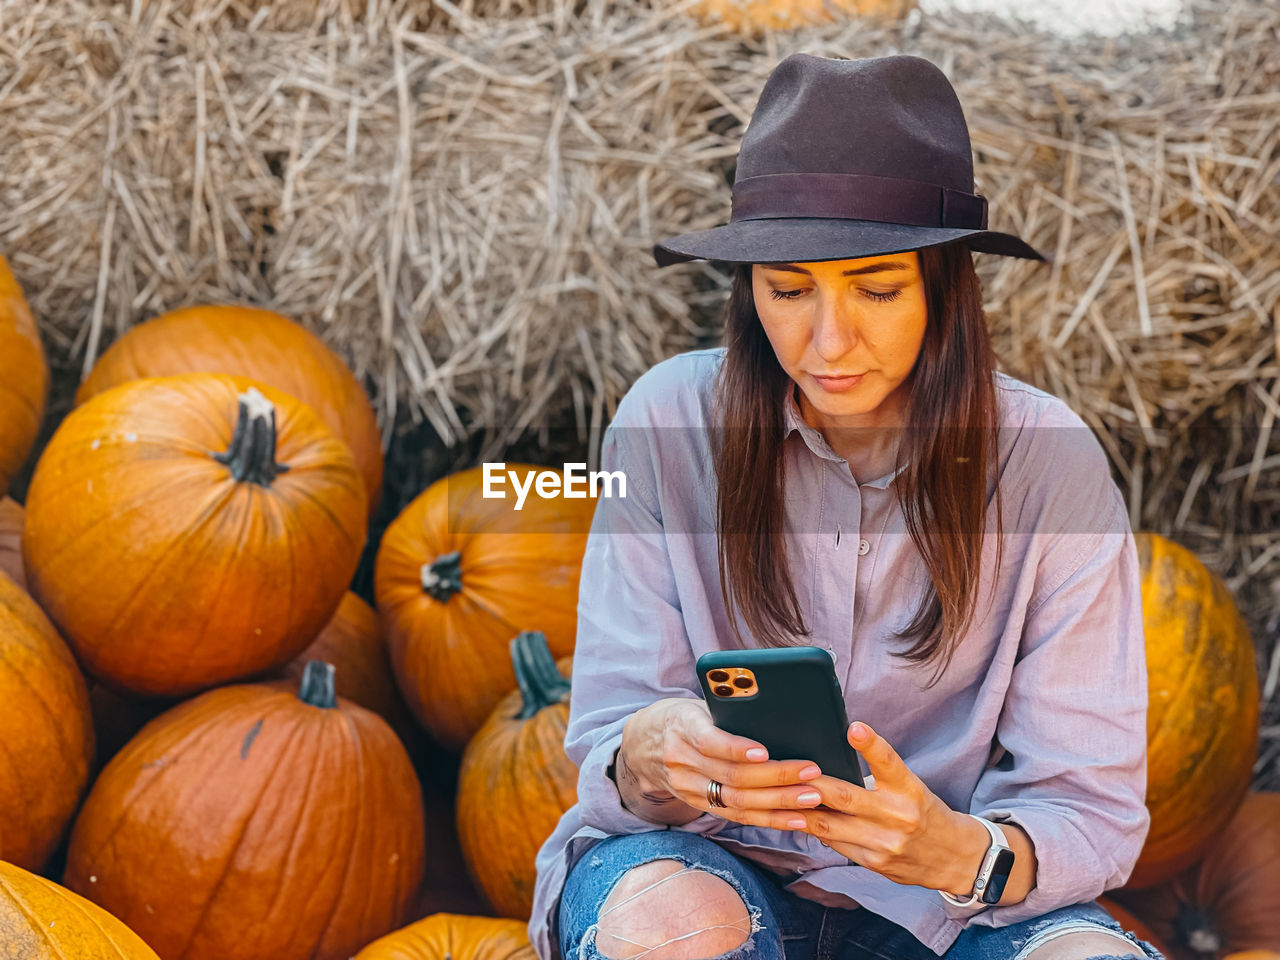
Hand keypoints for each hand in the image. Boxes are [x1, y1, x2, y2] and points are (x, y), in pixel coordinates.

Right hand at [618, 698, 827, 828]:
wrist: (643, 744)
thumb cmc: (685, 716)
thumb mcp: (697, 704)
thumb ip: (727, 711)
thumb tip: (779, 715)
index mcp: (681, 726)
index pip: (709, 740)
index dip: (736, 748)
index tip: (765, 750)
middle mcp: (681, 761)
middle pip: (731, 776)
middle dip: (776, 777)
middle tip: (812, 773)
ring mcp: (687, 788)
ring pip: (736, 802)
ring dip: (779, 803)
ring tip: (813, 798)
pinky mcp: (698, 805)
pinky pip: (736, 816)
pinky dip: (769, 820)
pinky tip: (796, 819)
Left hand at [788, 721, 990, 893]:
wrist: (954, 858)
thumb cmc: (924, 812)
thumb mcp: (911, 788)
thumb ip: (878, 777)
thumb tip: (832, 764)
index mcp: (909, 790)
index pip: (889, 762)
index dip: (871, 744)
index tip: (854, 728)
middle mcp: (898, 816)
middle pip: (845, 797)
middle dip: (812, 784)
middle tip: (787, 770)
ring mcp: (884, 842)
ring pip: (831, 824)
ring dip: (801, 811)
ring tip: (778, 797)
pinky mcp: (874, 862)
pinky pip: (836, 844)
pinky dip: (816, 830)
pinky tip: (800, 819)